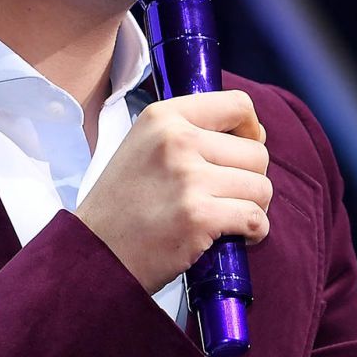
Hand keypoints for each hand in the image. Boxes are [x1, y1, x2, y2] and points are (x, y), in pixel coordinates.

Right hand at [75, 90, 270, 294]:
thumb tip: (255, 134)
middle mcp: (176, 139)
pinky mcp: (198, 216)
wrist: (95, 252)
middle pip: (256, 152)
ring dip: (254, 206)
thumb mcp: (146, 145)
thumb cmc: (124, 202)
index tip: (241, 151)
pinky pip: (256, 218)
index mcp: (163, 116)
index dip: (250, 130)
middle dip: (250, 178)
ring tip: (228, 216)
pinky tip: (235, 236)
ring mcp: (188, 177)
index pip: (238, 104)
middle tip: (226, 196)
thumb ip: (192, 132)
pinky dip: (255, 231)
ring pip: (261, 187)